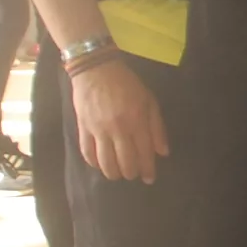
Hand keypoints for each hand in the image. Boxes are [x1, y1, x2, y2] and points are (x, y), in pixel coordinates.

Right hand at [72, 60, 168, 182]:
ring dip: (113, 173)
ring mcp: (99, 130)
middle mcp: (118, 129)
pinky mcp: (83, 128)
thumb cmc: (126, 83)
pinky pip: (87, 153)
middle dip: (131, 174)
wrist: (96, 69)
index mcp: (137, 121)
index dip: (147, 170)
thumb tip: (162, 152)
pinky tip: (100, 165)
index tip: (149, 178)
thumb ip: (157, 127)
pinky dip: (94, 163)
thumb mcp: (149, 100)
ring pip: (106, 163)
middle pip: (125, 163)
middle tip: (133, 174)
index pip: (144, 154)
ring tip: (117, 173)